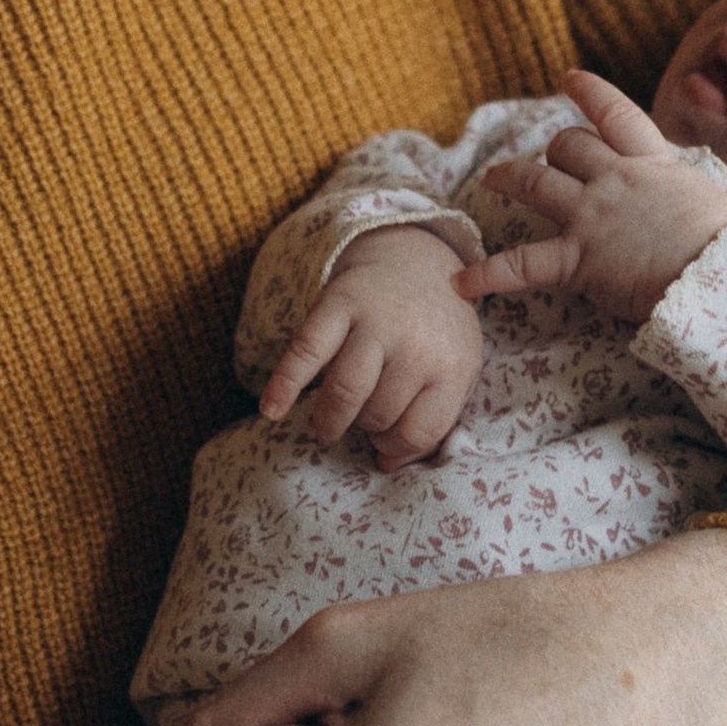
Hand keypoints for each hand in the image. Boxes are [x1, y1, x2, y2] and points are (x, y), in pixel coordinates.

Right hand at [258, 226, 486, 470]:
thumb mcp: (456, 371)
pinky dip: (284, 385)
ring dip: (331, 420)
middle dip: (367, 425)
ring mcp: (376, 322)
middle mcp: (416, 344)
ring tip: (327, 428)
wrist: (417, 260)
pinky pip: (305, 352)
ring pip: (345, 393)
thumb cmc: (436, 330)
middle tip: (364, 417)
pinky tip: (271, 410)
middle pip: (378, 415)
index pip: (418, 432)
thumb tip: (387, 465)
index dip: (395, 446)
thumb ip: (433, 421)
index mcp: (453, 365)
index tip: (386, 440)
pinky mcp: (338, 303)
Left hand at [452, 69, 726, 322]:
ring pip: (535, 183)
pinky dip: (487, 275)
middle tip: (541, 158)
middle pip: (568, 148)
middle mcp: (615, 181)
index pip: (617, 115)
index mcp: (654, 166)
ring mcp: (591, 217)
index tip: (569, 78)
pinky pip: (520, 265)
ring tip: (491, 178)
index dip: (590, 93)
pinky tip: (459, 282)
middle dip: (553, 151)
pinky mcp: (575, 259)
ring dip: (509, 179)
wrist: (715, 281)